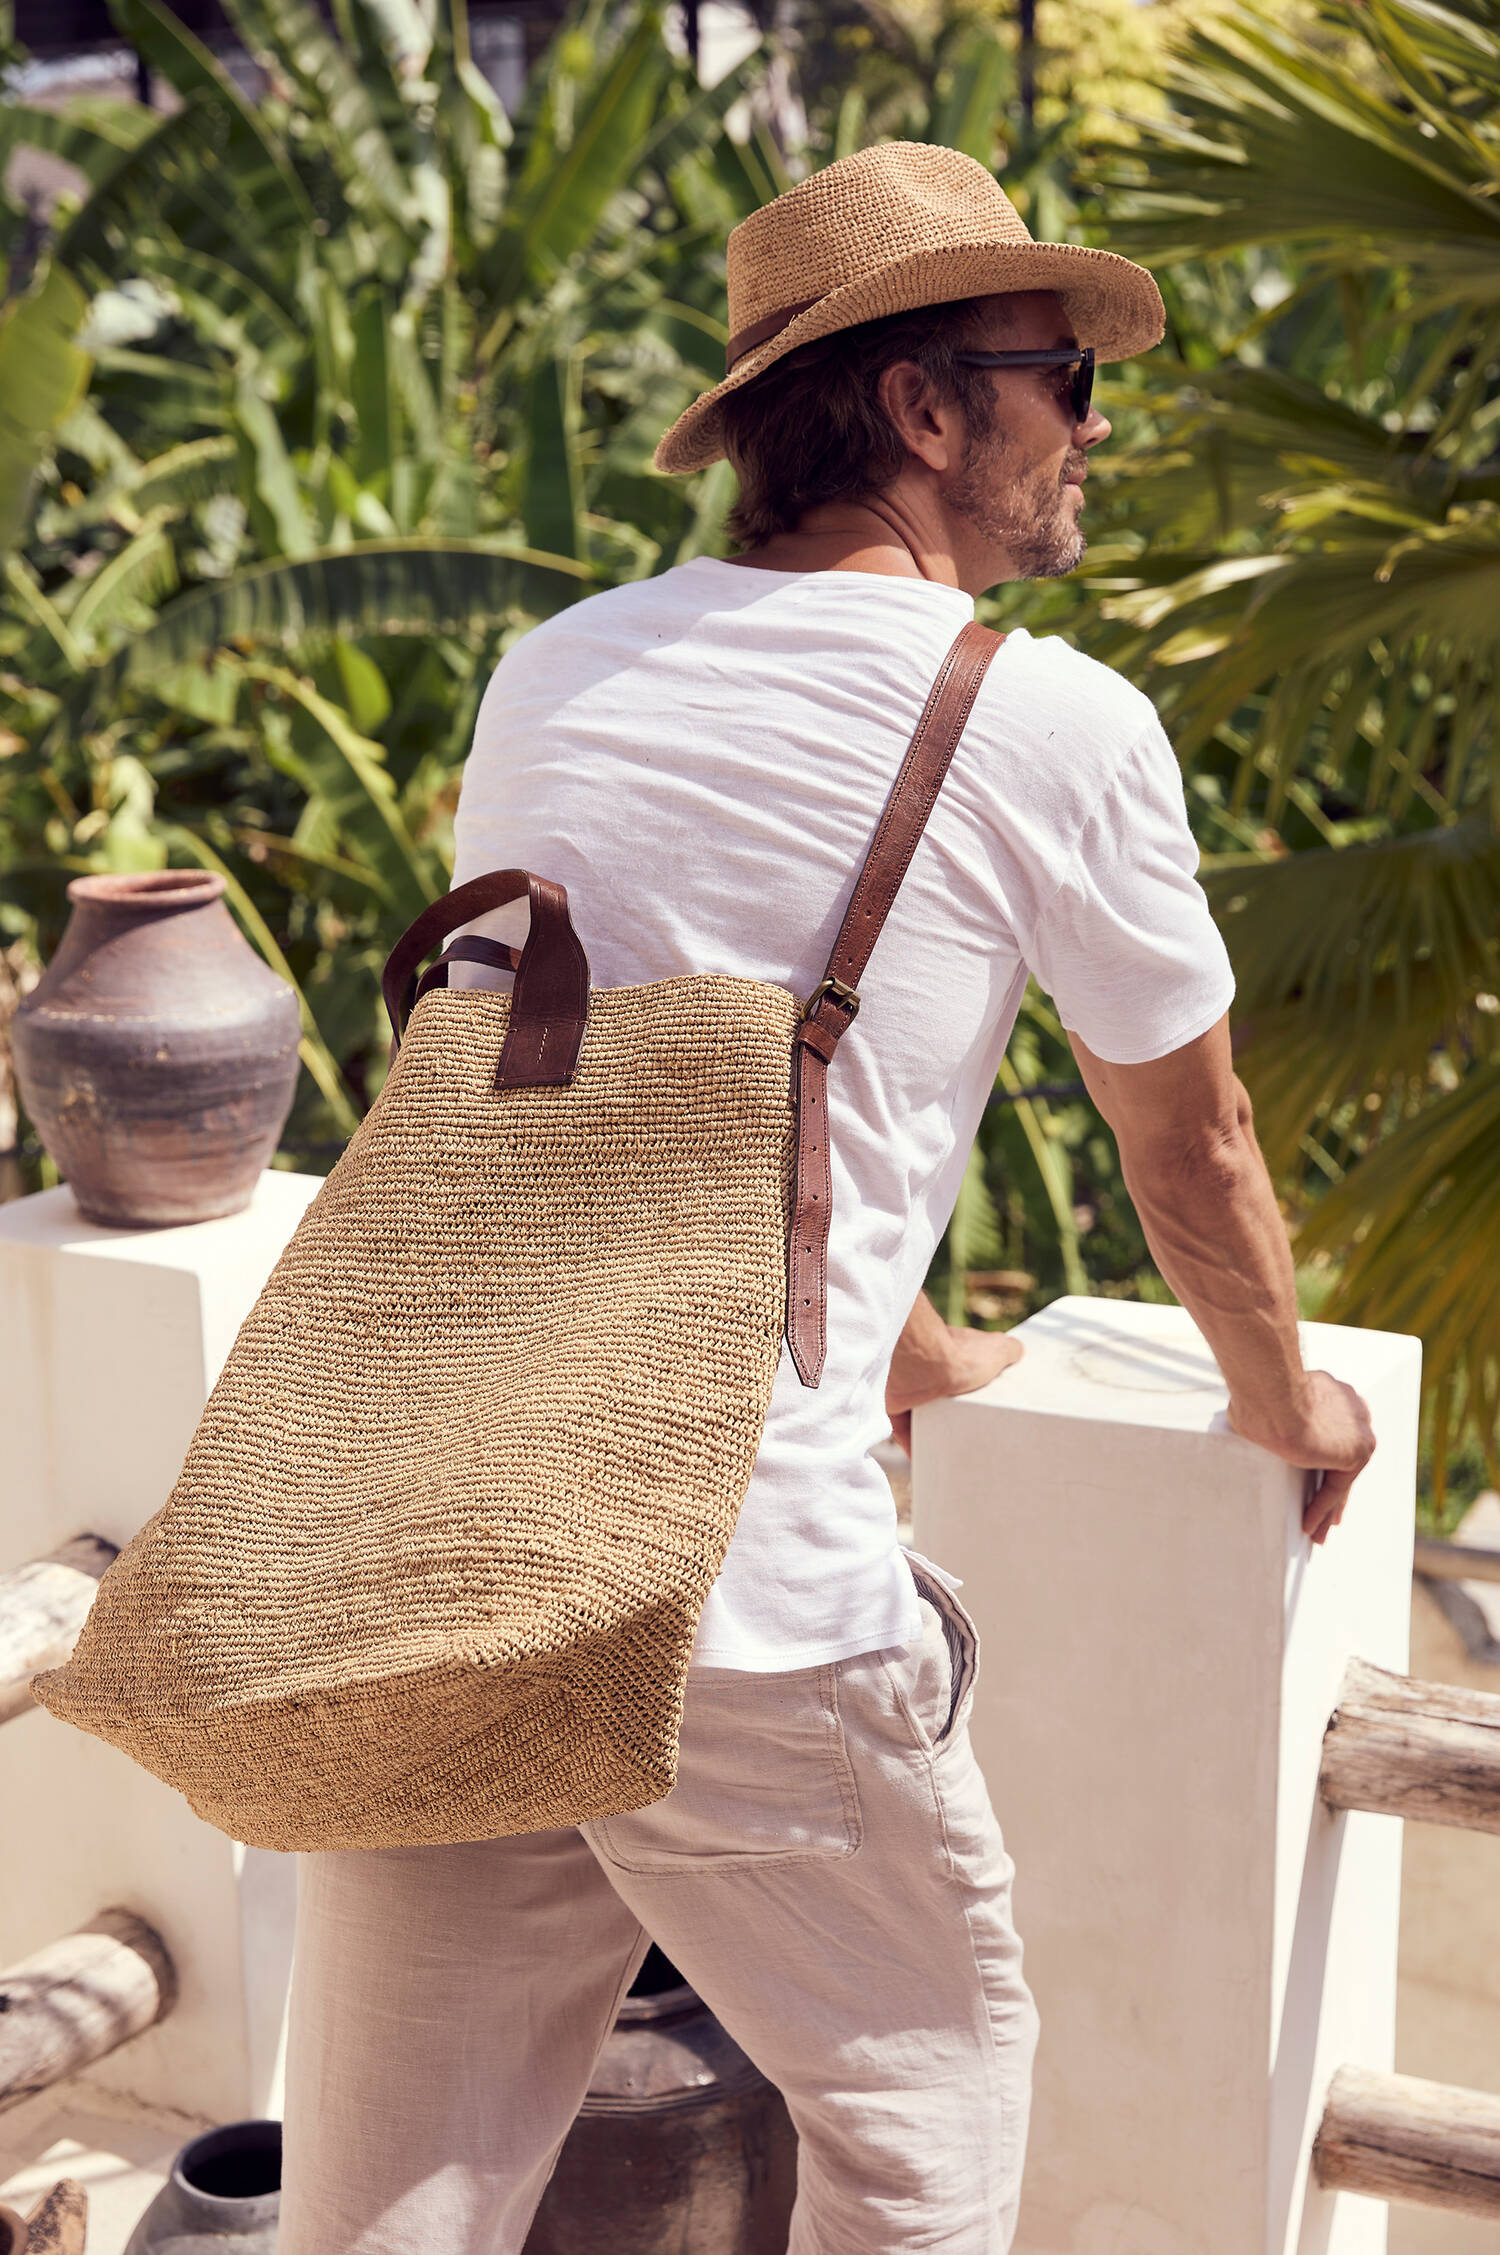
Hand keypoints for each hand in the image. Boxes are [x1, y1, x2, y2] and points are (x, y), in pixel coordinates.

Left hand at [886, 1323, 1024, 1456]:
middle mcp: (931, 1370)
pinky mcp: (896, 1405)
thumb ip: (1009, 1349)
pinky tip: (926, 1460)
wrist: (920, 1365)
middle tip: (972, 1435)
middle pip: (945, 1396)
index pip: (967, 1370)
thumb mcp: (997, 1349)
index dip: (977, 1385)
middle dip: (956, 1413)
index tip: (986, 1404)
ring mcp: (912, 1388)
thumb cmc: (959, 1356)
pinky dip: (913, 1444)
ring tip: (953, 1452)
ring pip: (924, 1414)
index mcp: (955, 1356)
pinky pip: (904, 1429)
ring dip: (935, 1430)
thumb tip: (1016, 1351)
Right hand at [1228, 1370, 1375, 1544]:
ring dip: (1328, 1507)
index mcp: (1333, 1392)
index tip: (1316, 1475)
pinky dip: (1321, 1508)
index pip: (1332, 1434)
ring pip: (1340, 1477)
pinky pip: (1336, 1488)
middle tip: (1327, 1515)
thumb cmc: (1258, 1390)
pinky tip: (1308, 1526)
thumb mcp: (1266, 1401)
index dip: (1324, 1460)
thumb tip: (1242, 1416)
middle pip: (1341, 1459)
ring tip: (1316, 1533)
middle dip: (1331, 1487)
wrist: (1272, 1392)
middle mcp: (1353, 1409)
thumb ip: (1270, 1412)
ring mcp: (1359, 1429)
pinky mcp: (1356, 1452)